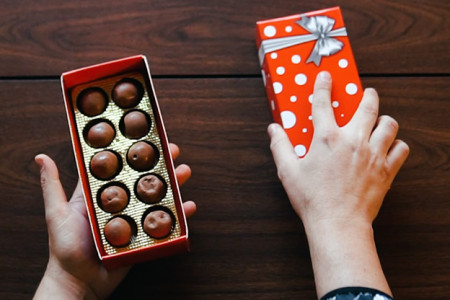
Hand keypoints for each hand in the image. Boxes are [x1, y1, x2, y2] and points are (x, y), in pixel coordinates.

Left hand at [34, 143, 195, 299]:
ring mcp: (133, 220)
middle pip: (142, 180)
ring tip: (184, 172)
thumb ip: (52, 185)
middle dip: (159, 164)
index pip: (118, 168)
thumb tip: (41, 157)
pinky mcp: (144, 237)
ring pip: (156, 198)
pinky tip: (188, 207)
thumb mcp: (57, 213)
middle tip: (173, 151)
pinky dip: (179, 217)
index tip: (145, 138)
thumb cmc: (65, 248)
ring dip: (172, 185)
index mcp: (100, 195)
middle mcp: (119, 204)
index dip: (132, 152)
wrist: (79, 282)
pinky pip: (164, 224)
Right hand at [268, 71, 408, 296]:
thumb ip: (280, 146)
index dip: (323, 85)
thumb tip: (273, 129)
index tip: (326, 76)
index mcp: (326, 138)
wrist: (338, 224)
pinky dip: (397, 146)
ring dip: (385, 120)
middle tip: (367, 94)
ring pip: (389, 125)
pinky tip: (390, 147)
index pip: (324, 102)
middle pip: (367, 106)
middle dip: (368, 95)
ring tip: (381, 121)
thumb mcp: (288, 171)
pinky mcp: (386, 170)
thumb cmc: (312, 198)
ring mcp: (372, 154)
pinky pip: (401, 149)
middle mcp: (352, 141)